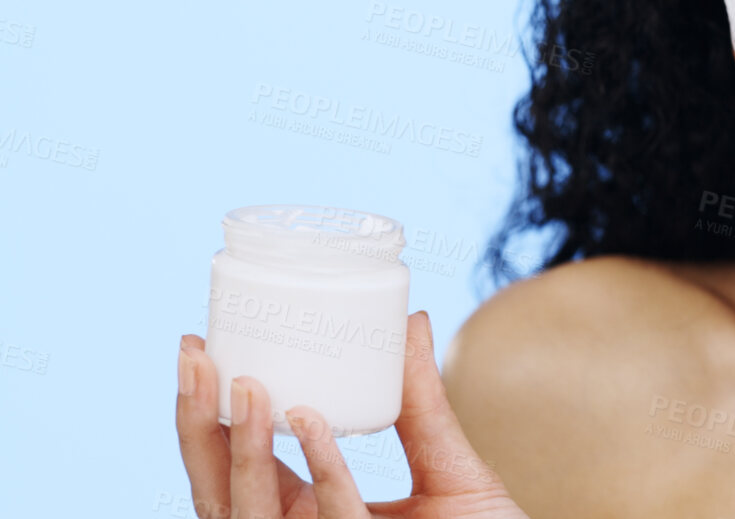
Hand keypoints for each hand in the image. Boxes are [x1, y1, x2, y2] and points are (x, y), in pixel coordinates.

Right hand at [176, 310, 529, 518]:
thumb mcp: (452, 468)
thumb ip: (424, 405)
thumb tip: (412, 320)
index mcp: (308, 515)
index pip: (238, 468)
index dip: (207, 416)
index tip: (199, 347)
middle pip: (222, 492)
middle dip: (199, 428)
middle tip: (198, 355)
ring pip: (253, 513)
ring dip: (243, 449)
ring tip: (247, 383)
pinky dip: (320, 470)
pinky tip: (309, 421)